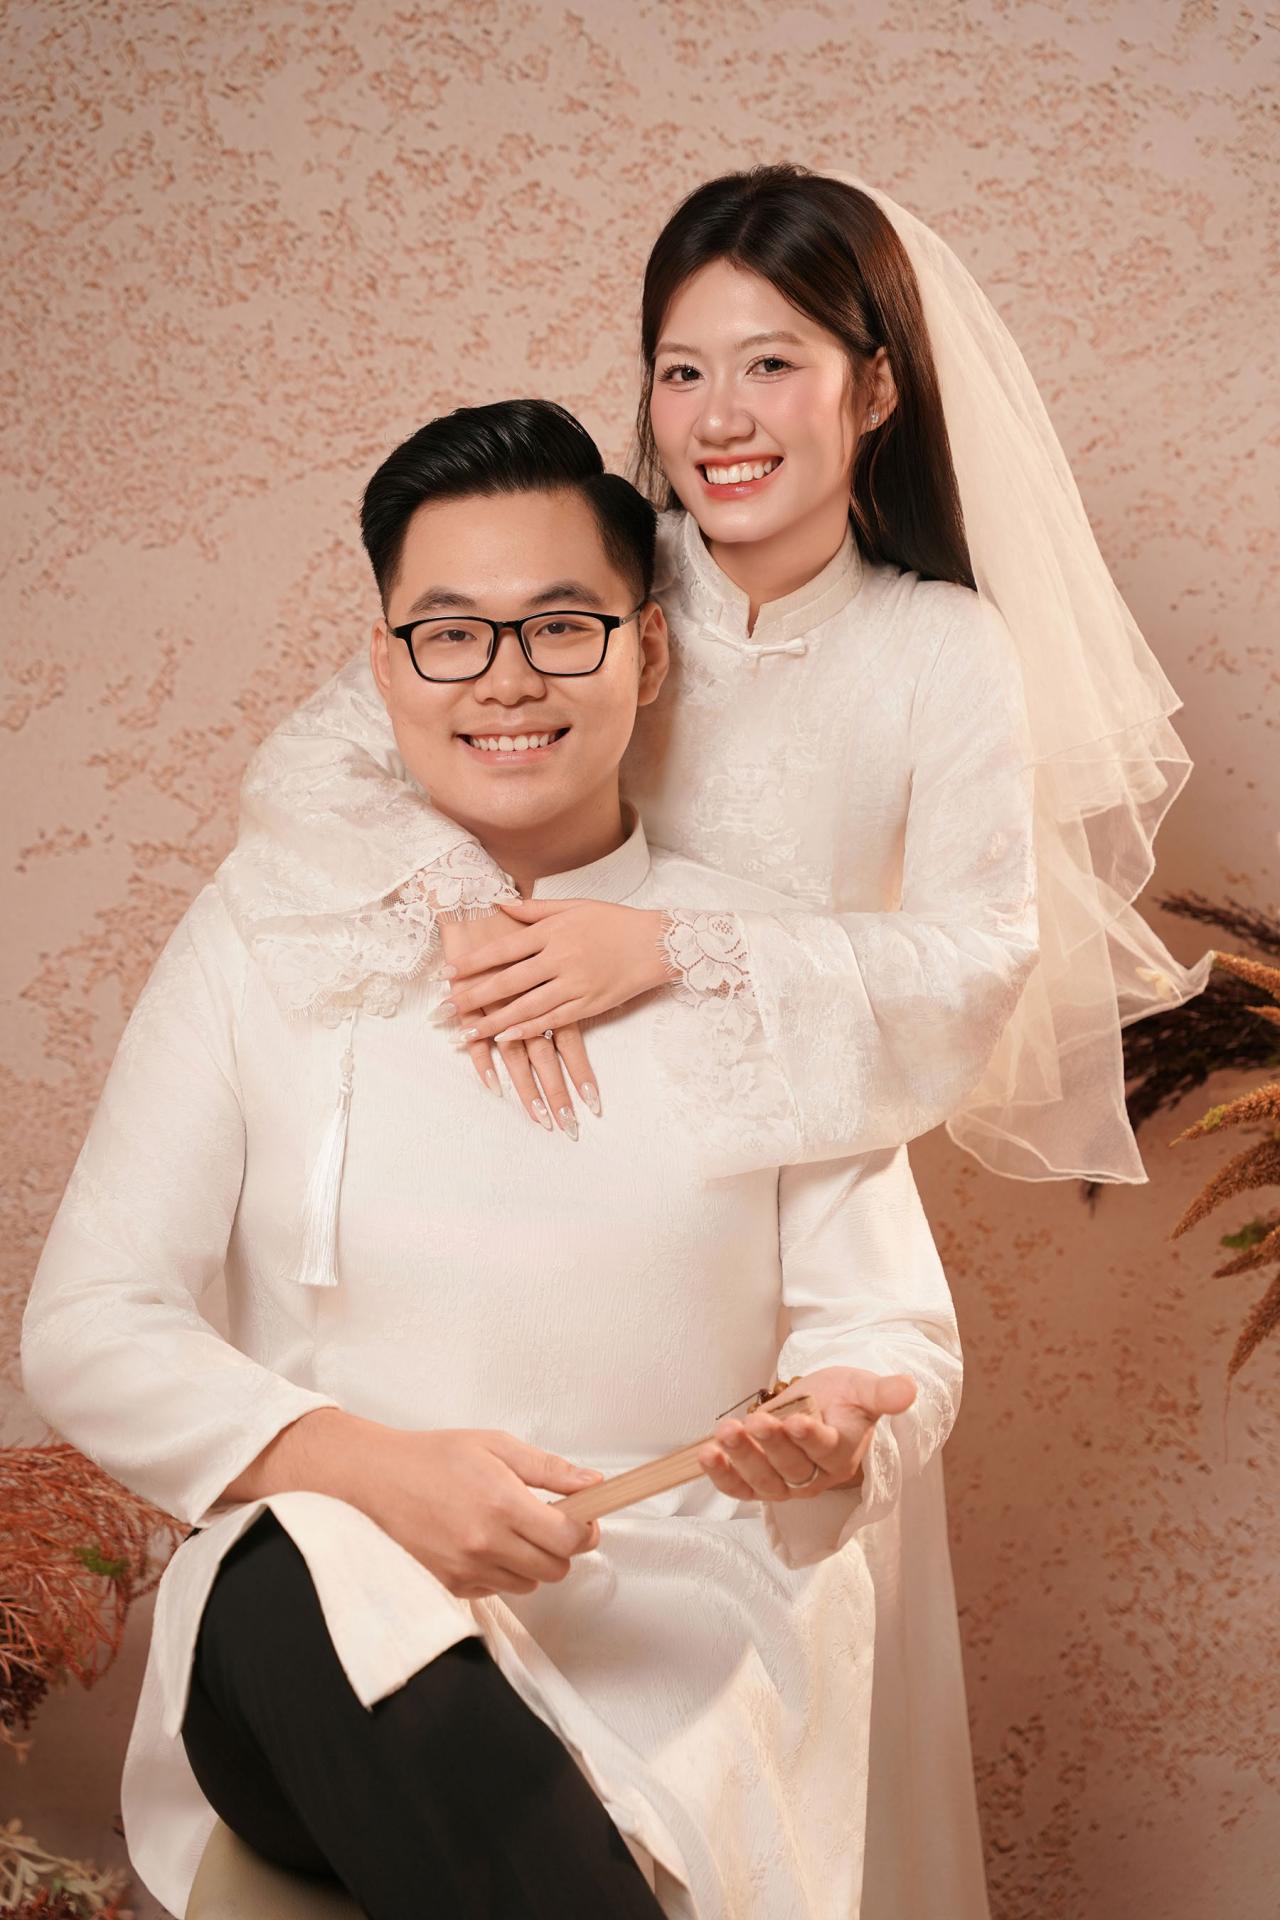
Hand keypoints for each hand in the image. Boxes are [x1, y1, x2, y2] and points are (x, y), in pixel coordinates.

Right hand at [344, 1421, 604, 1598]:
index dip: (586, 1530)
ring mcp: (467, 1569)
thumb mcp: (496, 1445)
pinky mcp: (451, 1585)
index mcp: (502, 1504)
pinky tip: (487, 1543)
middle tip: (550, 1521)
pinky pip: (497, 1590)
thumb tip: (592, 1483)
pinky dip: (503, 1572)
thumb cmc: (434, 1457)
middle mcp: (485, 1543)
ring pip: (529, 1583)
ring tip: (512, 1529)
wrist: (378, 1479)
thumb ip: (549, 1469)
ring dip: (532, 1561)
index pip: (568, 1539)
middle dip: (562, 1547)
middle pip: (555, 1569)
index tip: (585, 1519)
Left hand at [440, 899, 676, 1112]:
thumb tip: (499, 903)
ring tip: (468, 1030)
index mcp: (553, 931)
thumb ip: (535, 909)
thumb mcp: (573, 905)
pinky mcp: (589, 1005)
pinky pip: (552, 1020)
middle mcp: (560, 958)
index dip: (474, 962)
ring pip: (526, 1007)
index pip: (504, 948)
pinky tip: (505, 1038)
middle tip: (446, 1007)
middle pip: (508, 981)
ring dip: (494, 1021)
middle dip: (474, 995)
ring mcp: (575, 984)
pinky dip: (527, 1030)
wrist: (655, 943)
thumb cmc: (613, 921)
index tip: (448, 972)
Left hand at [695, 1366, 917, 1502]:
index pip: (826, 1449)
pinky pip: (741, 1487)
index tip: (795, 1421)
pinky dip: (723, 1476)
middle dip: (770, 1445)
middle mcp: (814, 1475)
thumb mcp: (863, 1388)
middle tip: (753, 1421)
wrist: (826, 1408)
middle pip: (791, 1467)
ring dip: (740, 1458)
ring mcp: (786, 1481)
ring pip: (763, 1479)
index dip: (810, 1438)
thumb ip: (882, 1392)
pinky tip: (707, 1456)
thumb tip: (909, 1388)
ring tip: (723, 1433)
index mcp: (842, 1452)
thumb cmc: (845, 1399)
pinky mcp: (761, 1480)